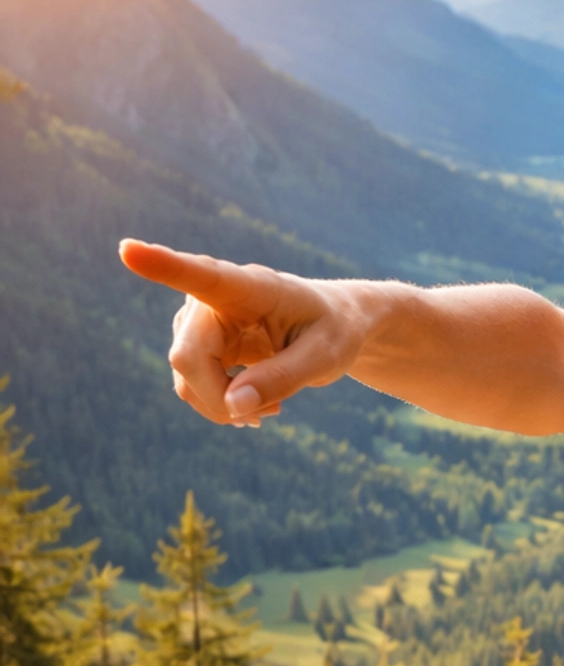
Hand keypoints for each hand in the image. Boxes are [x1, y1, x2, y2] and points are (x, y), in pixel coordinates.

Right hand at [121, 240, 371, 427]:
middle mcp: (214, 298)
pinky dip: (221, 405)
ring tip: (272, 407)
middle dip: (220, 397)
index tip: (128, 250)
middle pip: (188, 356)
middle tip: (270, 415)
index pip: (201, 275)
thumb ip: (282, 378)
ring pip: (186, 376)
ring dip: (223, 404)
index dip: (163, 266)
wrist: (332, 326)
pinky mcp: (198, 345)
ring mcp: (200, 322)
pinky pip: (192, 386)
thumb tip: (232, 407)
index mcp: (251, 286)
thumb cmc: (334, 331)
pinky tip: (254, 406)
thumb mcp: (325, 356)